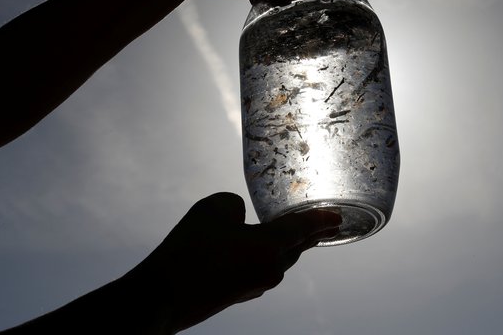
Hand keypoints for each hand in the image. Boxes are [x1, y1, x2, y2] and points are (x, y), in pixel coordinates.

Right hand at [124, 192, 341, 332]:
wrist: (163, 296)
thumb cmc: (190, 249)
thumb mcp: (213, 209)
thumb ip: (236, 206)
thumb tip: (240, 217)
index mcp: (269, 247)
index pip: (303, 228)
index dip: (322, 218)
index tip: (339, 216)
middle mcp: (270, 270)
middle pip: (296, 247)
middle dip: (310, 234)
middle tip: (326, 224)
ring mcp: (257, 286)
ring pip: (280, 260)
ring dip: (286, 246)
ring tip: (290, 233)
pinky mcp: (242, 295)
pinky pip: (263, 270)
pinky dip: (265, 257)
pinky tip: (254, 251)